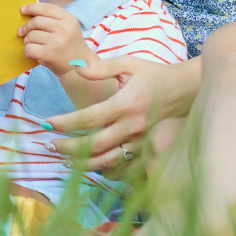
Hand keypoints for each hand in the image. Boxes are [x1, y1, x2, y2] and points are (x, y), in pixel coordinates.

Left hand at [17, 3, 91, 74]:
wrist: (78, 66)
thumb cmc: (69, 45)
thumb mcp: (68, 27)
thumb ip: (52, 18)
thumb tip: (28, 12)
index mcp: (69, 19)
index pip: (46, 8)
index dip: (32, 8)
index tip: (23, 10)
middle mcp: (63, 29)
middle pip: (35, 21)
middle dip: (26, 27)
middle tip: (22, 32)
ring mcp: (56, 42)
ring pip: (30, 35)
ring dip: (27, 40)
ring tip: (34, 45)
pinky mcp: (48, 54)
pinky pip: (28, 48)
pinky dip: (27, 51)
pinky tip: (34, 54)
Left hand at [47, 56, 201, 171]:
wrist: (188, 90)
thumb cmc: (155, 75)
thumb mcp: (129, 64)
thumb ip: (101, 67)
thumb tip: (75, 67)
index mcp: (125, 104)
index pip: (88, 117)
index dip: (65, 123)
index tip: (47, 123)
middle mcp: (133, 126)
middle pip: (94, 145)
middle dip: (68, 148)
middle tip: (49, 146)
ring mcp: (141, 142)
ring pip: (108, 162)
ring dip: (83, 164)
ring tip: (64, 161)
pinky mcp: (148, 151)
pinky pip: (125, 169)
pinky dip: (107, 171)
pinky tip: (91, 167)